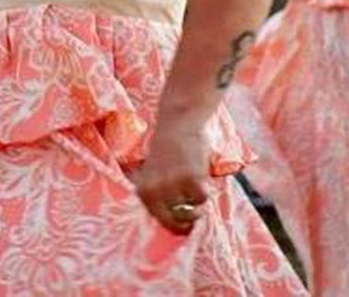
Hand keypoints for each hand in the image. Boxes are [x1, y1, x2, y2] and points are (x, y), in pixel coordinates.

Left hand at [132, 119, 210, 234]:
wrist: (178, 121)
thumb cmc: (168, 149)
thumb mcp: (155, 175)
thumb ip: (160, 197)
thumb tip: (178, 224)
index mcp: (143, 191)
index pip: (161, 221)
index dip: (176, 225)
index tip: (186, 225)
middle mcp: (154, 191)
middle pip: (176, 222)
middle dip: (189, 220)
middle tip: (197, 211)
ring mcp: (171, 185)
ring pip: (191, 211)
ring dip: (198, 203)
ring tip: (196, 186)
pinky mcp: (190, 178)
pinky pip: (202, 198)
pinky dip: (205, 190)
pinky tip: (200, 176)